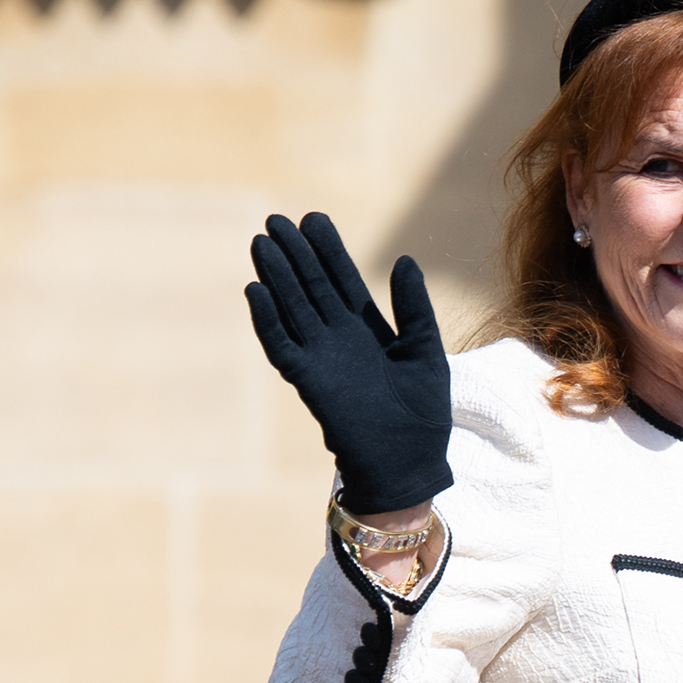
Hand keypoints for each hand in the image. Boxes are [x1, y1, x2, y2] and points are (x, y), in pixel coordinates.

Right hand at [245, 212, 453, 513]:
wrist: (408, 464)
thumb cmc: (423, 414)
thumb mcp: (427, 352)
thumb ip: (415, 308)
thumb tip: (405, 260)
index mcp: (368, 330)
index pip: (341, 280)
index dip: (327, 250)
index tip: (313, 218)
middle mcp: (339, 339)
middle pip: (310, 287)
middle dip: (295, 254)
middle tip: (275, 220)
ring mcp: (320, 358)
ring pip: (291, 307)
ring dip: (276, 276)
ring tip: (262, 242)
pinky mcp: (307, 381)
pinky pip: (280, 345)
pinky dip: (267, 319)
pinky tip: (255, 290)